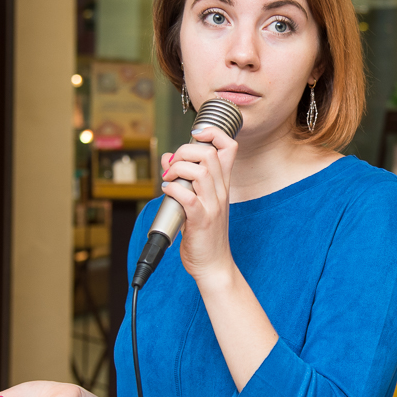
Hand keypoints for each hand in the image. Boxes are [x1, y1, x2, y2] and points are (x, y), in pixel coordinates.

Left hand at [160, 125, 238, 281]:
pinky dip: (173, 190)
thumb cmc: (204, 234)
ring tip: (168, 180)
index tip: (195, 134)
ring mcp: (212, 206)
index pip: (229, 147)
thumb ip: (183, 178)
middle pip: (209, 153)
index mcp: (222, 184)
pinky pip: (188, 197)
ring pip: (200, 172)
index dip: (213, 132)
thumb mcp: (197, 201)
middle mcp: (220, 192)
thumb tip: (167, 158)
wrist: (213, 264)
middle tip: (173, 165)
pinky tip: (167, 192)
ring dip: (178, 169)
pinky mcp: (202, 221)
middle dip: (185, 150)